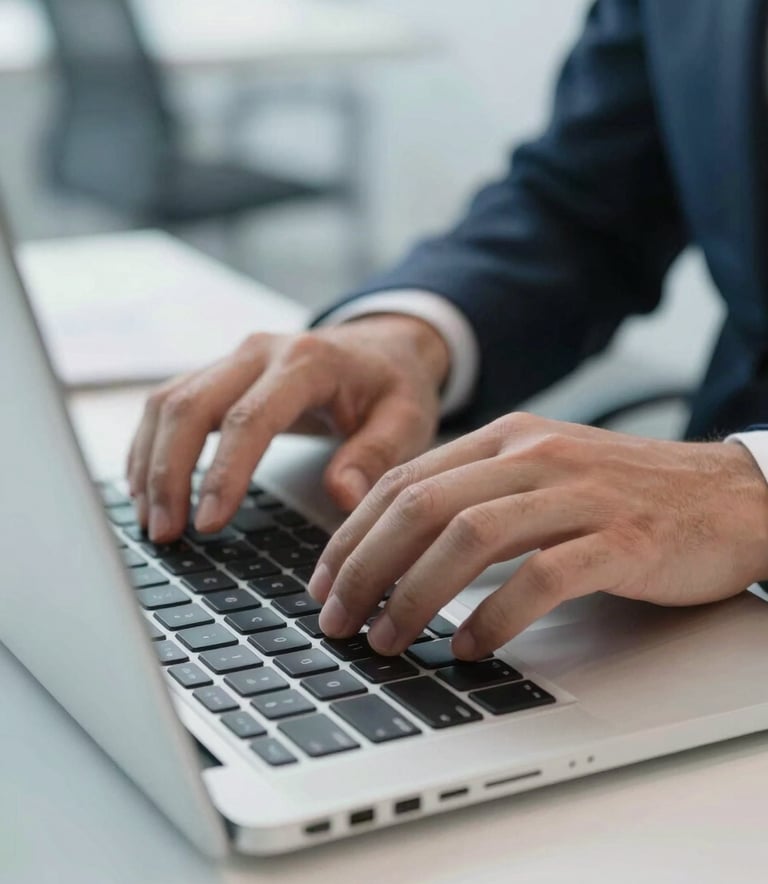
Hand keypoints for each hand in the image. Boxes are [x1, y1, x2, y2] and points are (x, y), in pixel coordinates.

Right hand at [126, 315, 449, 541]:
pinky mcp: (219, 372)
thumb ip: (376, 457)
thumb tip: (343, 498)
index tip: (208, 524)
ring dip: (150, 463)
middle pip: (191, 406)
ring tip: (151, 521)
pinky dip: (150, 445)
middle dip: (169, 474)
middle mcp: (260, 352)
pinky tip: (146, 486)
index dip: (223, 472)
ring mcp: (234, 358)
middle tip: (165, 533)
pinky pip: (169, 402)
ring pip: (169, 402)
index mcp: (307, 362)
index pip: (250, 418)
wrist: (382, 348)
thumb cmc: (394, 388)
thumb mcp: (407, 420)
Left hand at [309, 412, 767, 659]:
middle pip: (422, 506)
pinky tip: (470, 647)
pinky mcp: (621, 538)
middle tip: (338, 620)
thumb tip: (397, 546)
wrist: (729, 494)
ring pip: (469, 538)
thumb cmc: (626, 494)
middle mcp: (534, 456)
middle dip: (366, 568)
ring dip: (415, 595)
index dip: (351, 534)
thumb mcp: (541, 475)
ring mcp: (578, 494)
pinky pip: (540, 578)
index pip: (404, 481)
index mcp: (506, 438)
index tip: (324, 582)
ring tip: (388, 640)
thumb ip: (476, 495)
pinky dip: (494, 616)